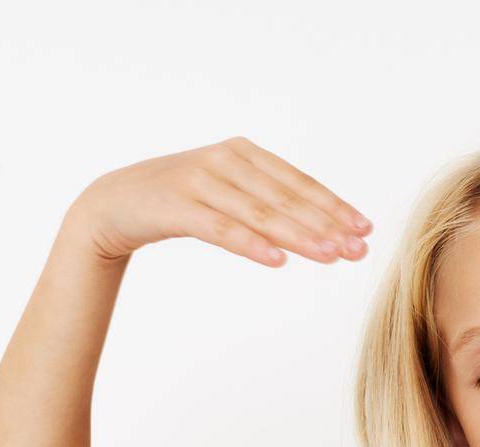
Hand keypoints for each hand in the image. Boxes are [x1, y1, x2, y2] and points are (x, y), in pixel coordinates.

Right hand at [64, 136, 373, 266]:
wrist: (114, 203)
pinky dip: (252, 244)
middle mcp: (226, 160)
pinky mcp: (176, 206)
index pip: (299, 182)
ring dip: (299, 236)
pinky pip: (221, 229)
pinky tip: (279, 261)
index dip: (334, 206)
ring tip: (331, 256)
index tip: (365, 230)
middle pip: (286, 198)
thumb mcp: (229, 193)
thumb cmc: (182, 202)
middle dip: (326, 225)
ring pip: (260, 213)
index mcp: (244, 152)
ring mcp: (199, 180)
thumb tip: (325, 229)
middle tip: (359, 250)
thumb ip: (268, 202)